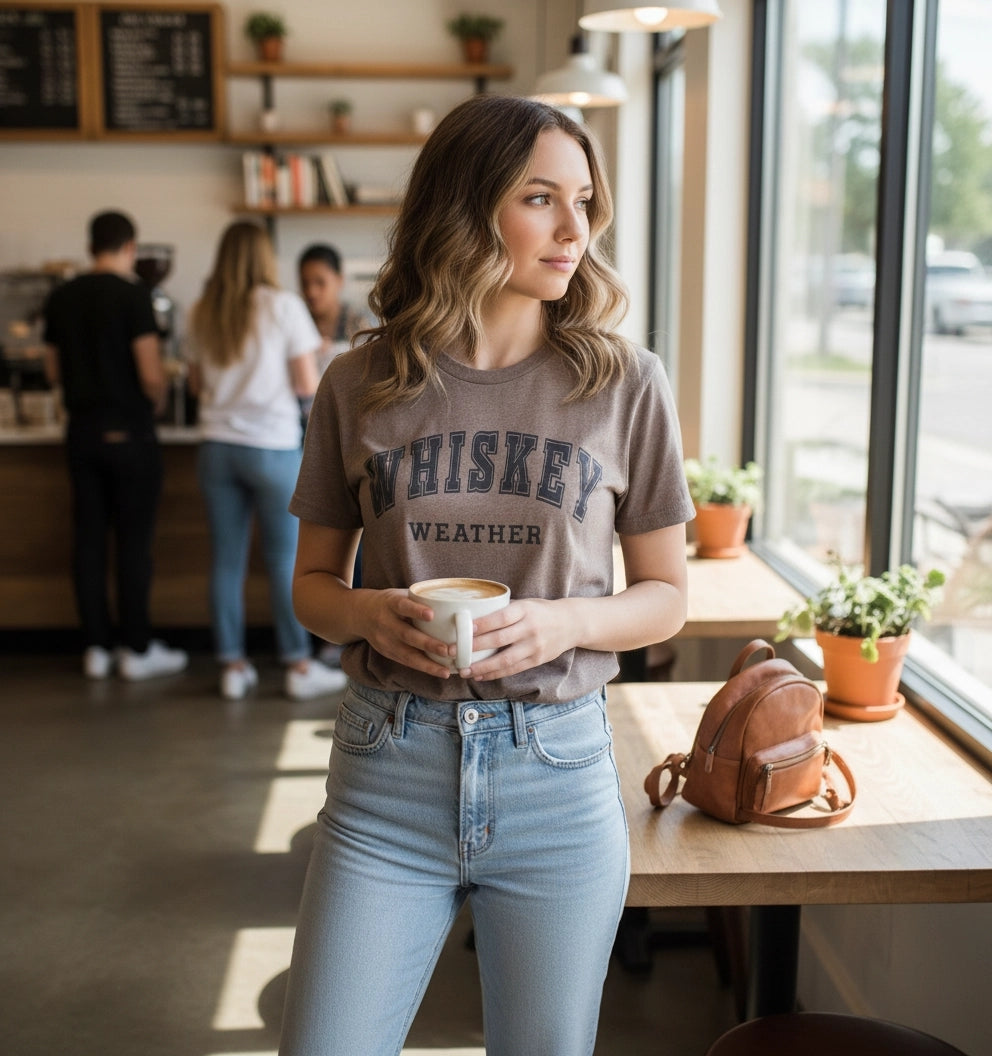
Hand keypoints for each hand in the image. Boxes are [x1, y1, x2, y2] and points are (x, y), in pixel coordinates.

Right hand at [357, 588, 454, 678]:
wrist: (360, 614)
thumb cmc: (390, 602)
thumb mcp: (400, 594)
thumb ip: (421, 599)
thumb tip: (454, 602)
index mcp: (390, 604)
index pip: (403, 606)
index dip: (416, 610)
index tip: (431, 615)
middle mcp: (386, 623)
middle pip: (407, 635)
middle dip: (429, 644)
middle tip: (449, 650)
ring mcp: (385, 640)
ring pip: (407, 654)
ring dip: (428, 664)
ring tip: (446, 670)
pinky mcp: (387, 652)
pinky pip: (406, 662)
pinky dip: (424, 667)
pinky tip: (440, 671)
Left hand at [456, 598, 573, 680]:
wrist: (571, 623)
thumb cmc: (541, 611)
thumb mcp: (526, 604)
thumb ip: (504, 610)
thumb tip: (472, 615)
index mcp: (525, 610)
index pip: (502, 617)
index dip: (483, 623)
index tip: (465, 628)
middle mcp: (530, 629)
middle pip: (499, 639)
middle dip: (474, 647)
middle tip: (453, 650)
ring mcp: (534, 646)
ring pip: (504, 659)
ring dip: (482, 667)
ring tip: (463, 670)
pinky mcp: (536, 660)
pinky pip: (512, 669)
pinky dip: (494, 673)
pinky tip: (480, 675)